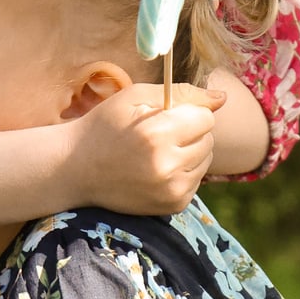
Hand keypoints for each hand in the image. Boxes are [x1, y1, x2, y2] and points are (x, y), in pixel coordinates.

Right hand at [70, 84, 225, 215]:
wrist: (76, 169)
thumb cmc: (105, 126)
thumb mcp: (136, 97)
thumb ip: (182, 94)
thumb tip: (222, 98)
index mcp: (158, 133)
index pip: (206, 117)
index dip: (187, 113)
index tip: (165, 118)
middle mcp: (167, 165)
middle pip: (209, 140)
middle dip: (190, 133)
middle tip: (159, 135)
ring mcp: (171, 190)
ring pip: (206, 161)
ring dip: (189, 153)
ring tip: (158, 153)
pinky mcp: (173, 205)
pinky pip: (196, 180)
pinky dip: (183, 173)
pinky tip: (157, 170)